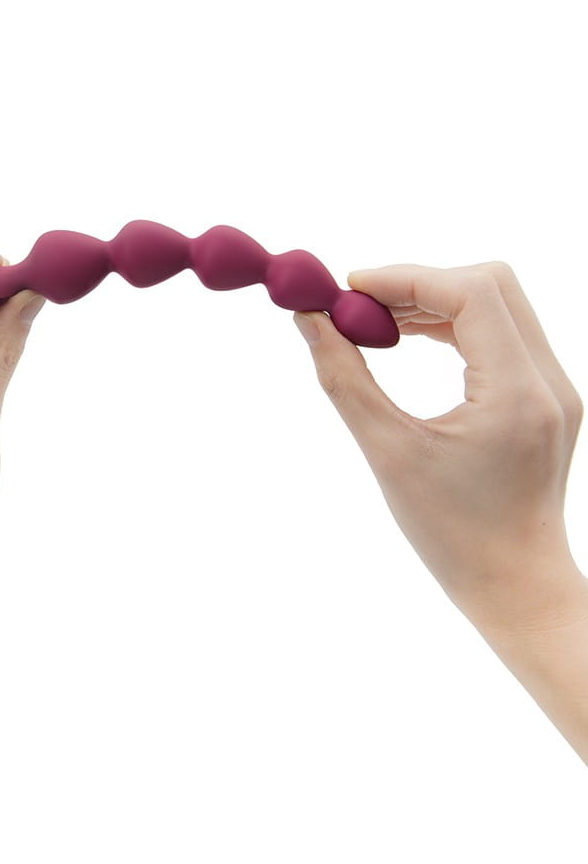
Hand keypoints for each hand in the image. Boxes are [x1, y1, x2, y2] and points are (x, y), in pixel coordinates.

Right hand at [294, 261, 584, 627]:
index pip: (469, 293)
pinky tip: (410, 341)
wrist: (515, 585)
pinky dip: (454, 325)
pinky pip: (501, 332)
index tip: (349, 289)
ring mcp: (553, 386)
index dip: (405, 278)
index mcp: (516, 394)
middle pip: (491, 283)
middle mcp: (548, 380)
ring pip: (497, 303)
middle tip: (360, 305)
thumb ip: (345, 380)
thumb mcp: (389, 454)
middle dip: (419, 282)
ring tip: (376, 324)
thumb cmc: (452, 535)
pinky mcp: (545, 396)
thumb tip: (310, 321)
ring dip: (434, 301)